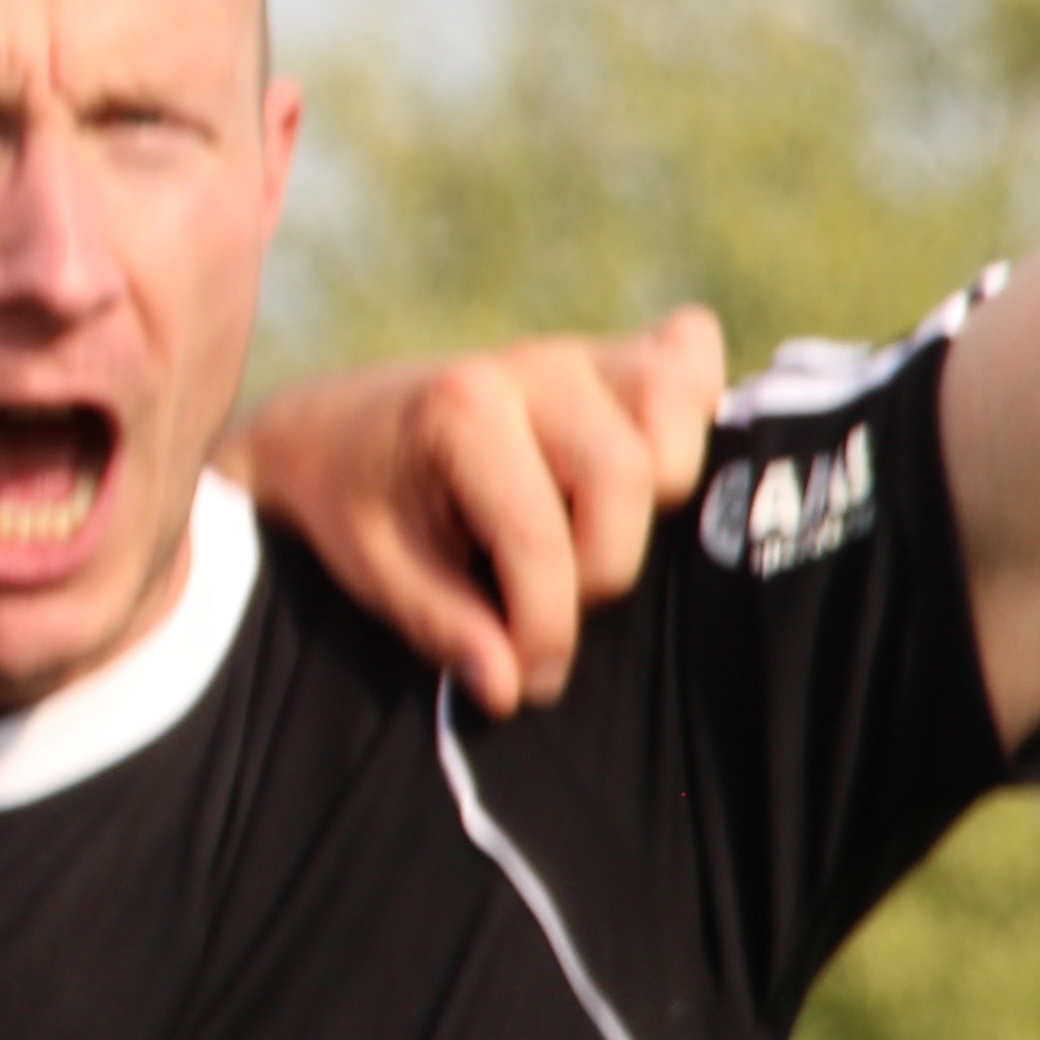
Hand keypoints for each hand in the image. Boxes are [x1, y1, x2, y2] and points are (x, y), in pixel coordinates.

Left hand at [243, 310, 726, 715]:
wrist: (342, 428)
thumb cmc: (361, 502)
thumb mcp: (377, 572)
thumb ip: (446, 628)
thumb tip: (511, 688)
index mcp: (462, 408)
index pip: (542, 536)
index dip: (546, 627)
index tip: (529, 678)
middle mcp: (535, 365)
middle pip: (630, 476)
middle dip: (601, 569)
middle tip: (549, 603)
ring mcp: (586, 351)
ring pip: (676, 422)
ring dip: (653, 499)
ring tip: (586, 536)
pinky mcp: (621, 351)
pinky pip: (697, 365)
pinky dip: (692, 414)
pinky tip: (644, 466)